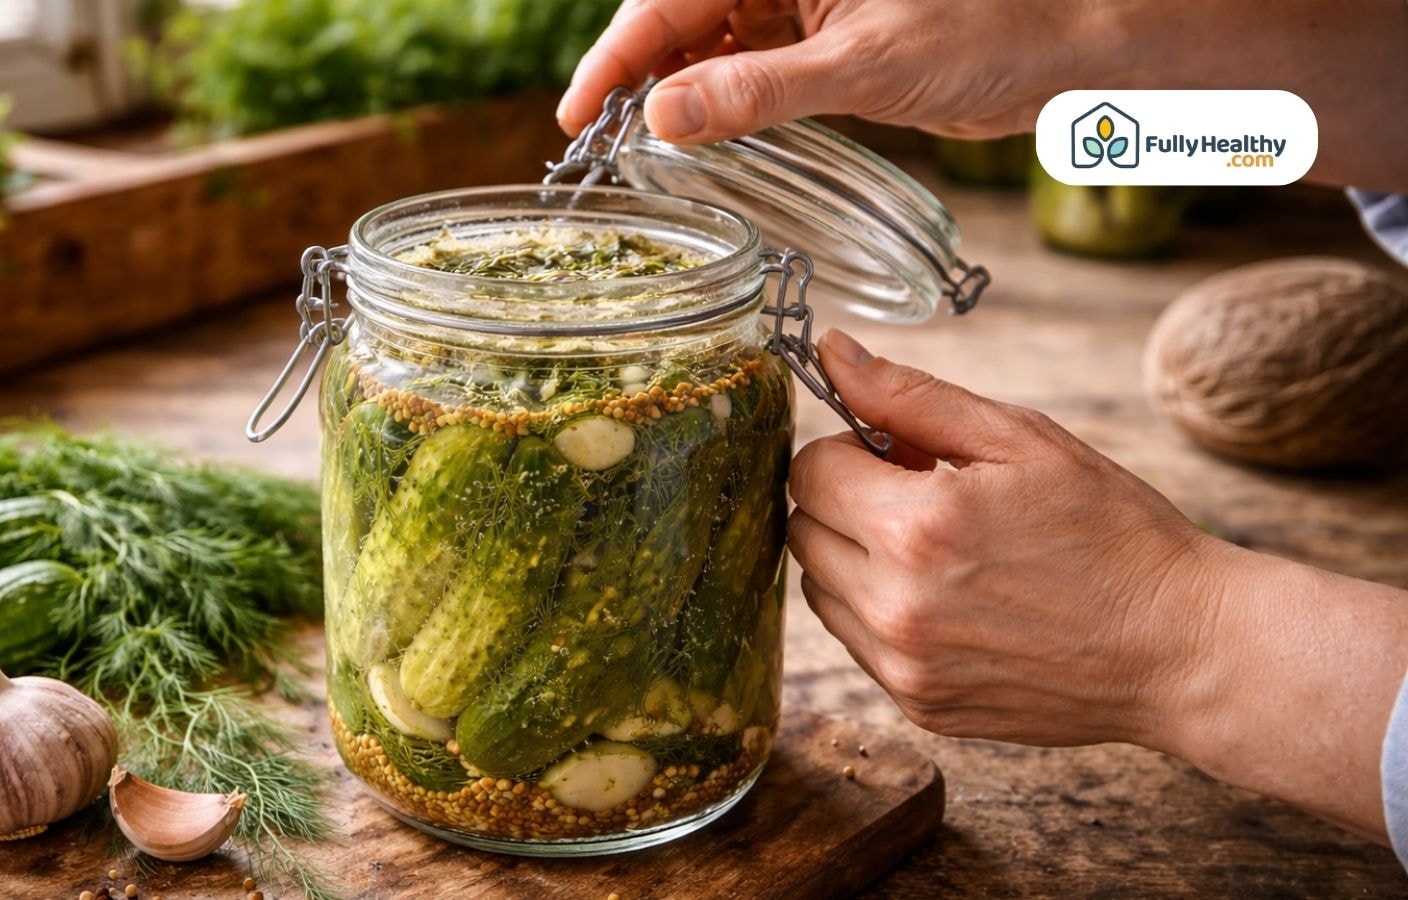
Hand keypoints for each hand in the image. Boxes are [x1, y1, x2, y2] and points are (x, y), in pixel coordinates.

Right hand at [559, 0, 1090, 142]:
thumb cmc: (994, 28)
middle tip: (599, 140)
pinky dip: (721, 104)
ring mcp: (802, 6)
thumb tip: (665, 115)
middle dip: (638, 74)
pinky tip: (704, 139)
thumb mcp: (867, 63)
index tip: (577, 113)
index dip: (617, 55)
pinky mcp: (822, 43)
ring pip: (709, 45)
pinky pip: (748, 70)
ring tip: (645, 149)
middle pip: (681, 16)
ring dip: (677, 94)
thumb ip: (760, 90)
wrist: (1067, 56)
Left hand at [787, 329, 1220, 748]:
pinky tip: (952, 600)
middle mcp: (895, 605)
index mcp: (915, 528)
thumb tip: (831, 352)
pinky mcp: (919, 704)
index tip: (900, 454)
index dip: (849, 450)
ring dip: (856, 559)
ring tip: (941, 551)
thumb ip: (912, 396)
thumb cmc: (1115, 534)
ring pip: (820, 590)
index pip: (808, 471)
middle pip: (803, 530)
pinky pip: (856, 642)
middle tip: (922, 496)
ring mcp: (904, 665)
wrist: (1182, 649)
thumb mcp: (1023, 439)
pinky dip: (882, 612)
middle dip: (847, 501)